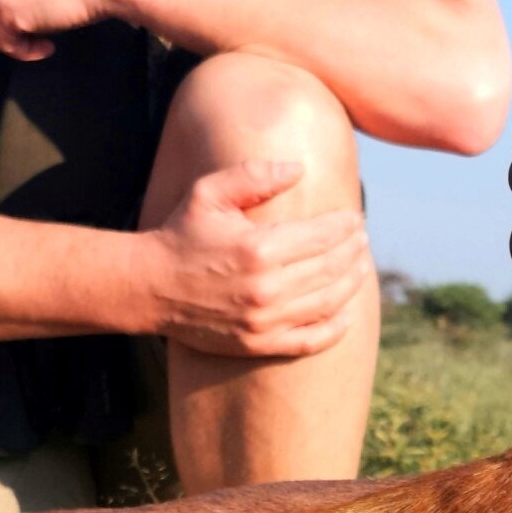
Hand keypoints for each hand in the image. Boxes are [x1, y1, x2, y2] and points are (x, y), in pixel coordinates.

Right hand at [141, 161, 372, 358]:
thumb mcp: (210, 193)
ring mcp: (264, 321)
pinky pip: (310, 340)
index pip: (322, 235)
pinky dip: (335, 328)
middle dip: (354, 251)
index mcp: (258, 248)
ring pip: (328, 302)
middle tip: (362, 240)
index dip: (345, 226)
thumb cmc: (181, 234)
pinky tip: (346, 314)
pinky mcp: (258, 344)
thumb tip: (299, 168)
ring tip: (361, 268)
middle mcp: (266, 288)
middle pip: (331, 268)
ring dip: (351, 283)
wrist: (149, 287)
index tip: (355, 219)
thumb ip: (255, 176)